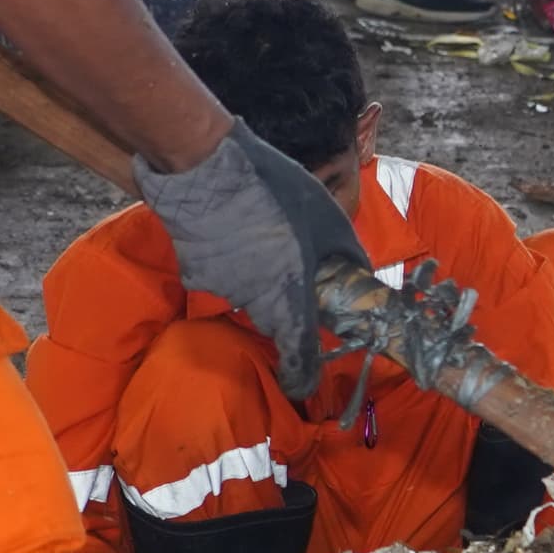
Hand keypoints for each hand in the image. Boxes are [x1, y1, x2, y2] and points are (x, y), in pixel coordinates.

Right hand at [136, 124, 369, 394]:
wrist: (203, 166)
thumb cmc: (275, 192)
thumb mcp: (327, 217)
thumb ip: (347, 253)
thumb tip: (360, 273)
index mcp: (289, 296)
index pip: (298, 356)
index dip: (302, 376)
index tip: (304, 386)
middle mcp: (253, 302)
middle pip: (275, 318)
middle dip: (287, 303)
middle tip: (295, 268)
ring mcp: (218, 287)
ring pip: (247, 293)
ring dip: (258, 275)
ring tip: (263, 233)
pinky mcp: (193, 270)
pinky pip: (220, 273)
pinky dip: (230, 259)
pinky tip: (234, 227)